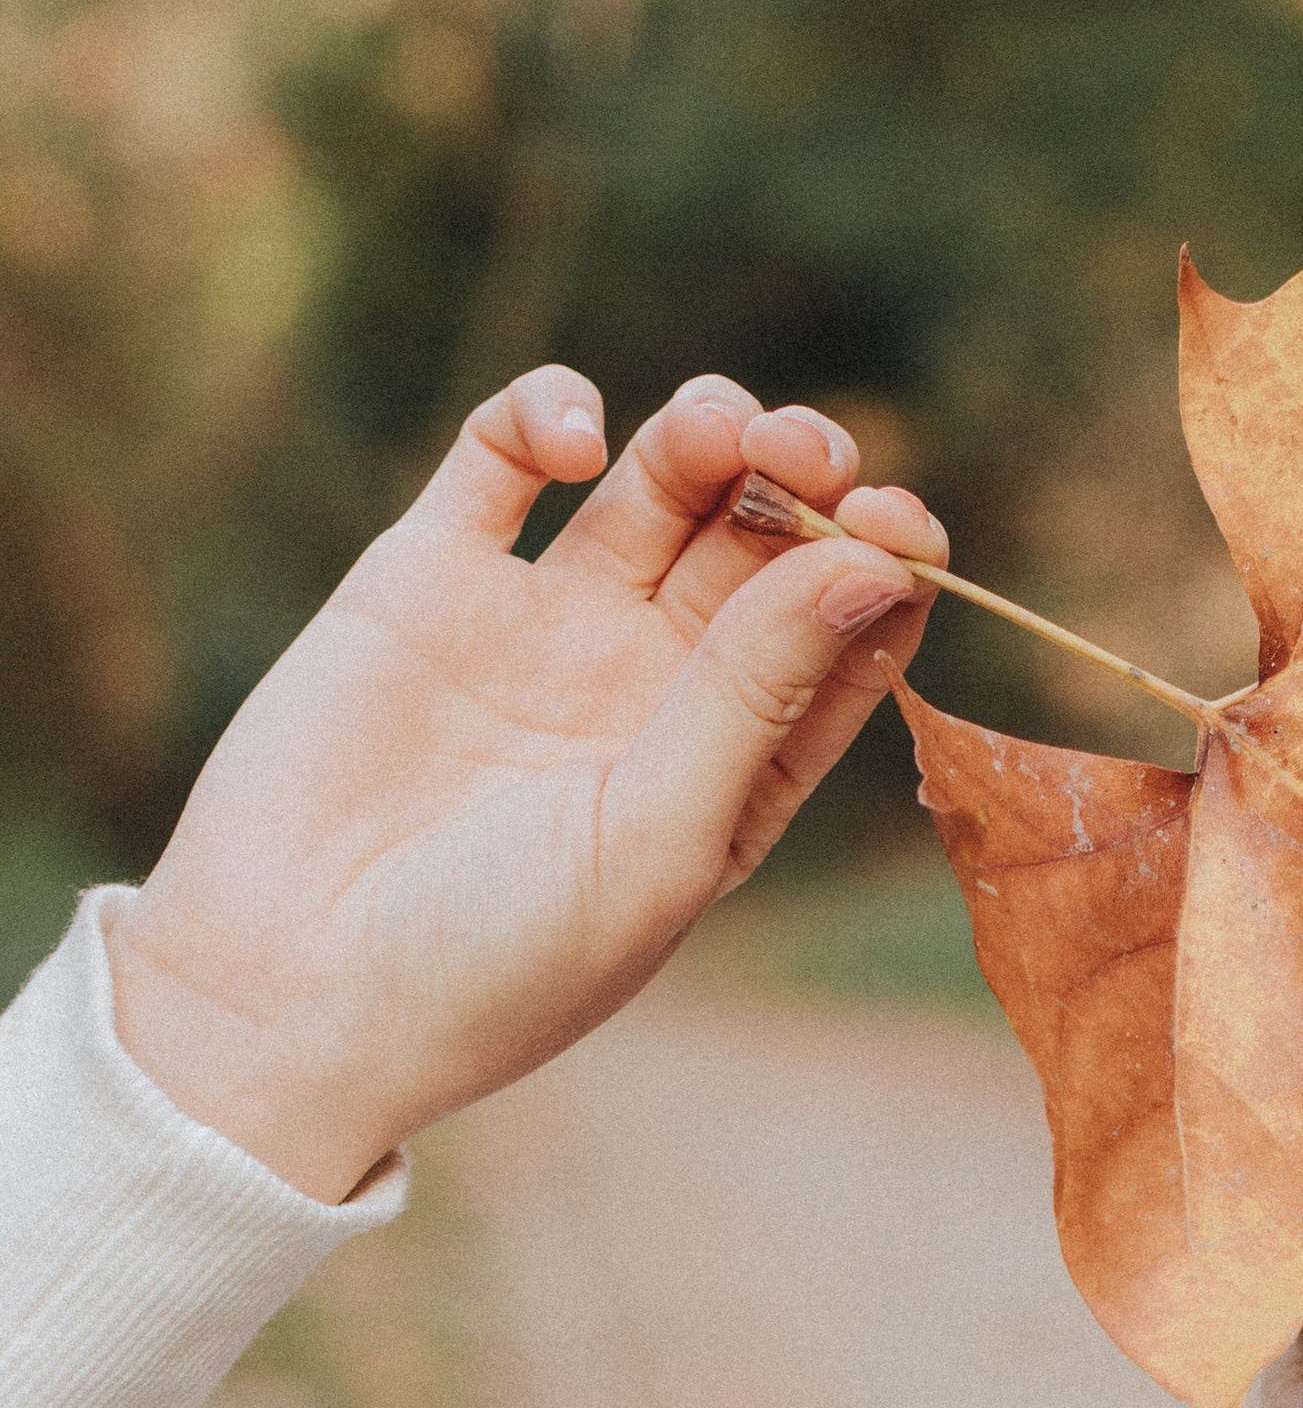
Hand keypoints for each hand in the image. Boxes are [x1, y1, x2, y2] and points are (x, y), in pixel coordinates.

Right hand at [108, 372, 948, 1199]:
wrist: (291, 991)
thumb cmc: (495, 961)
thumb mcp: (657, 835)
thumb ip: (759, 692)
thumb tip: (876, 565)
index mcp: (727, 777)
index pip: (836, 649)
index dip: (880, 576)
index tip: (906, 530)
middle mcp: (647, 695)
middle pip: (759, 551)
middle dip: (803, 484)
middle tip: (816, 452)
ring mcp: (543, 629)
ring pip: (656, 491)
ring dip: (704, 437)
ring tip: (716, 429)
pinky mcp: (430, 579)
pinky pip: (506, 458)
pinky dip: (549, 416)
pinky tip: (576, 441)